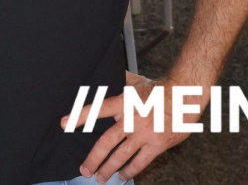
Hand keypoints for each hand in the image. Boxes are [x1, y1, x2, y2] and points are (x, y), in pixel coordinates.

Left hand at [60, 72, 206, 182]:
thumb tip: (105, 73)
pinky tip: (123, 175)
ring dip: (109, 168)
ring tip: (100, 177)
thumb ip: (119, 81)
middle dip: (93, 158)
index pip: (97, 109)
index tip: (64, 124)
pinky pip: (140, 162)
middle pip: (107, 142)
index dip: (80, 116)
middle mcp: (131, 120)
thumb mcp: (136, 81)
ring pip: (122, 156)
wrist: (184, 97)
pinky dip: (130, 170)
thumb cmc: (159, 89)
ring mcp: (144, 134)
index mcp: (123, 103)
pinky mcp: (157, 145)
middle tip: (84, 170)